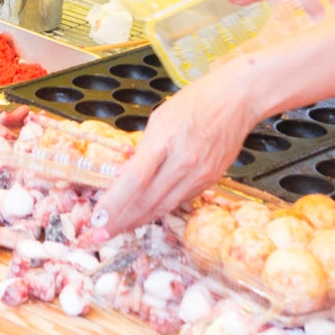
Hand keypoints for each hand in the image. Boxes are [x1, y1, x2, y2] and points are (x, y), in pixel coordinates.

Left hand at [94, 63, 265, 232]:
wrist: (237, 100)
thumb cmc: (196, 102)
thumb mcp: (159, 119)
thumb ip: (142, 150)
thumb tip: (124, 176)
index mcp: (165, 141)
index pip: (134, 181)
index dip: (114, 203)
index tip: (98, 218)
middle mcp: (184, 163)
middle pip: (147, 201)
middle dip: (121, 221)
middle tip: (102, 233)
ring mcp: (199, 175)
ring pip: (164, 207)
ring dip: (139, 221)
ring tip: (120, 228)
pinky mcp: (210, 181)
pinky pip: (180, 201)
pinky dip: (160, 210)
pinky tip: (146, 214)